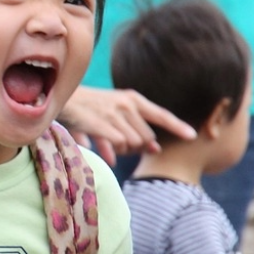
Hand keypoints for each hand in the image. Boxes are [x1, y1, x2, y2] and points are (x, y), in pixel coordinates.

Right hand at [61, 86, 195, 162]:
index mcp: (132, 99)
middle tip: (123, 144)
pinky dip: (113, 153)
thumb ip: (136, 127)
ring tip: (111, 145)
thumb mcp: (115, 110)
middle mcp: (126, 105)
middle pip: (146, 138)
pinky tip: (108, 157)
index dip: (177, 126)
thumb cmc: (89, 106)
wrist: (60, 96)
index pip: (161, 115)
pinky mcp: (100, 124)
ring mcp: (113, 114)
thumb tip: (155, 148)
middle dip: (138, 146)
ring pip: (131, 144)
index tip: (193, 136)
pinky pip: (116, 145)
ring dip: (122, 150)